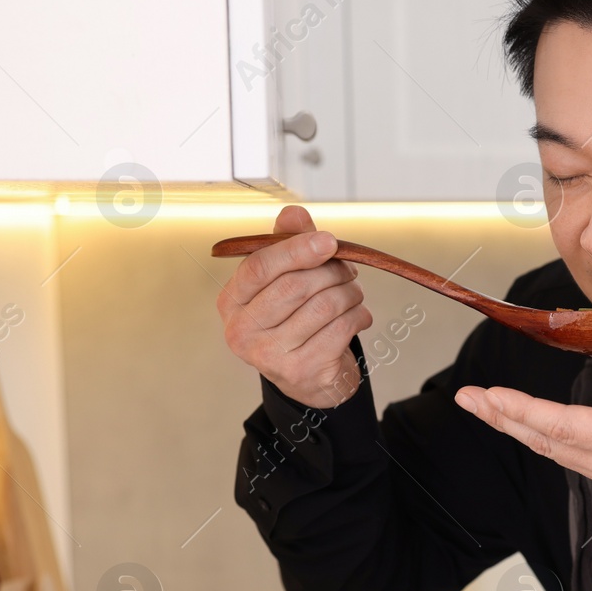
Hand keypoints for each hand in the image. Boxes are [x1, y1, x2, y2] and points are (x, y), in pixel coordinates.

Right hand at [216, 205, 372, 407]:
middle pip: (295, 286)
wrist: (309, 378)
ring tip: (354, 293)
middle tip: (349, 270)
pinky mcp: (301, 371)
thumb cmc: (296, 319)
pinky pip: (341, 328)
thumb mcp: (287, 280)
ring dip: (350, 293)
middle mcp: (242, 331)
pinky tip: (358, 316)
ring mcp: (269, 355)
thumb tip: (293, 213)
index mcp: (232, 301)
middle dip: (332, 271)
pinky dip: (359, 316)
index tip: (328, 240)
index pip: (259, 267)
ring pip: (323, 306)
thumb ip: (288, 244)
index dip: (296, 249)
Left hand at [455, 346, 591, 521]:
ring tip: (491, 408)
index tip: (490, 395)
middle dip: (504, 419)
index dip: (523, 410)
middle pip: (548, 441)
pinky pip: (573, 459)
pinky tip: (537, 429)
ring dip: (519, 429)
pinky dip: (546, 440)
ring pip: (557, 452)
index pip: (564, 426)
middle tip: (468, 399)